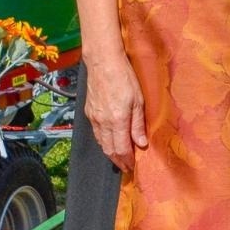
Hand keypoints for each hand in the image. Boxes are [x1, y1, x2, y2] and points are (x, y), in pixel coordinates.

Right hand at [83, 56, 147, 171]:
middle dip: (118, 161)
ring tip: (119, 158)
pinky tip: (109, 141)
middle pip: (109, 149)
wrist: (103, 62)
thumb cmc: (124, 77)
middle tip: (126, 167)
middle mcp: (103, 122)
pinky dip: (103, 142)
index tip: (132, 167)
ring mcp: (94, 118)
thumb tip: (141, 144)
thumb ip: (138, 124)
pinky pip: (96, 133)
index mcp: (117, 120)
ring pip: (101, 143)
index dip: (127, 161)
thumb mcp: (138, 100)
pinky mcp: (89, 112)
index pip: (121, 149)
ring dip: (110, 153)